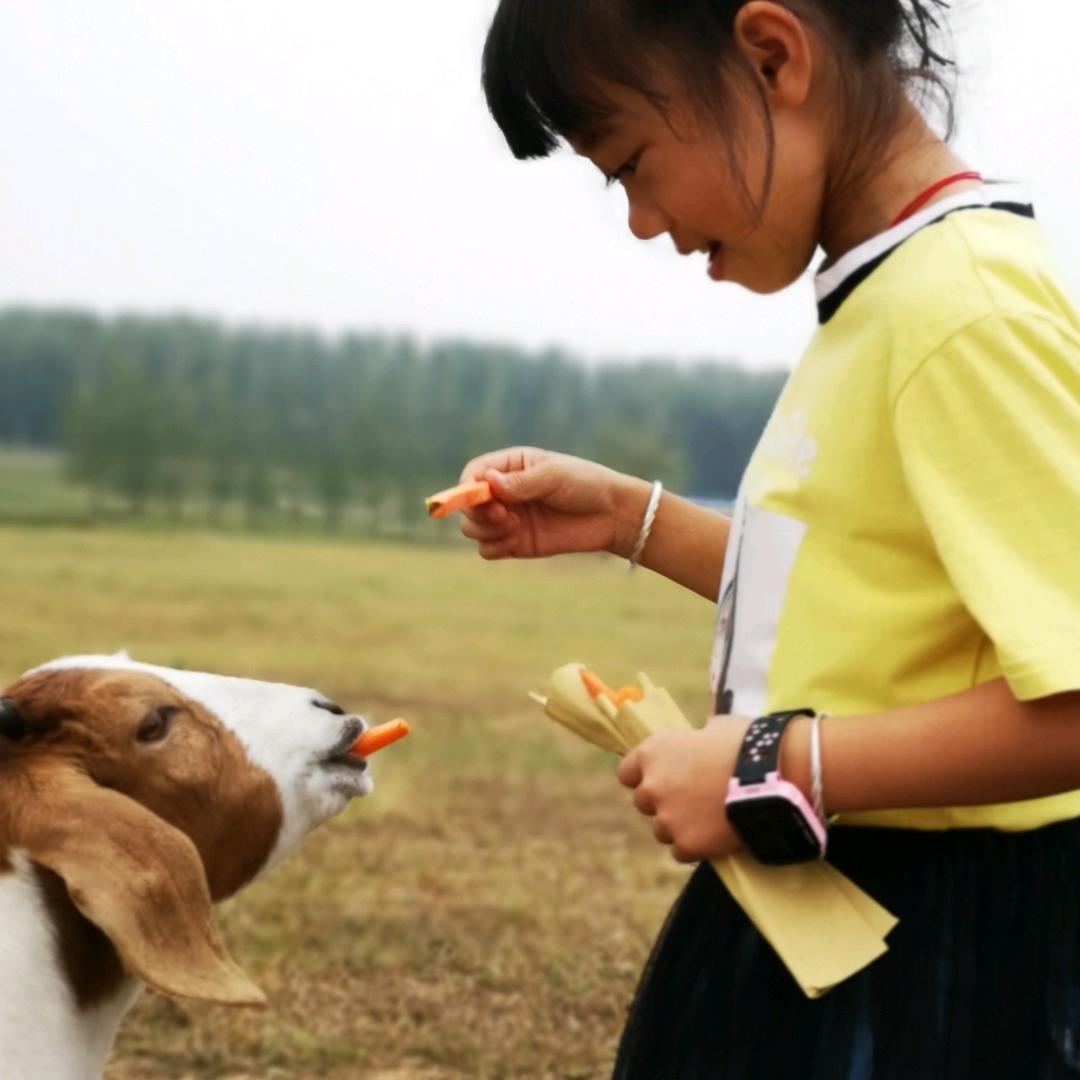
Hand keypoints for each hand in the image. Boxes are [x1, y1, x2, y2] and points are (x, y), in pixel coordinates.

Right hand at [457, 446, 649, 560]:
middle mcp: (504, 493)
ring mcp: (508, 519)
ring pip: (473, 528)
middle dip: (478, 512)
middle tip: (504, 515)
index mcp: (511, 466)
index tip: (482, 498)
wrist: (612, 515)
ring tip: (515, 528)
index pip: (473, 473)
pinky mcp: (516, 543)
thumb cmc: (586, 484)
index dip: (468, 487)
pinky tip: (515, 541)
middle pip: (468, 504)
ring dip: (485, 530)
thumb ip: (521, 482)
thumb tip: (488, 482)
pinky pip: (487, 550)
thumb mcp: (554, 476)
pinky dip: (494, 547)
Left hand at [615, 716, 752, 862]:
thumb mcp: (715, 727)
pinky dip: (695, 846)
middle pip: (644, 802)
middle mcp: (651, 786)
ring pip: (662, 829)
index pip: (627, 772)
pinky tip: (716, 836)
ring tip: (709, 818)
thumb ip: (696, 740)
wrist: (772, 778)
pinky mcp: (686, 845)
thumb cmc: (746, 744)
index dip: (645, 775)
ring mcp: (667, 819)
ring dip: (679, 825)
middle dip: (664, 801)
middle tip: (693, 799)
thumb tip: (702, 740)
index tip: (663, 778)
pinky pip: (681, 851)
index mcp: (653, 752)